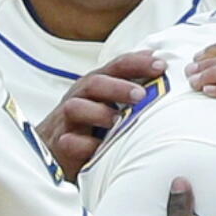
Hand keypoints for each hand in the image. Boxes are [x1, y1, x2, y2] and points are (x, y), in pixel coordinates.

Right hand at [36, 51, 165, 179]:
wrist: (53, 153)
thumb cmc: (88, 125)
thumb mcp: (108, 103)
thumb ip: (130, 89)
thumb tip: (162, 68)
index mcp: (94, 86)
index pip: (116, 66)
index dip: (137, 62)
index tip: (161, 65)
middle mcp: (79, 97)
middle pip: (94, 82)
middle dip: (118, 86)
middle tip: (141, 94)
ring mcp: (66, 120)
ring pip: (75, 107)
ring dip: (98, 112)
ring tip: (117, 120)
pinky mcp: (59, 144)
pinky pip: (69, 142)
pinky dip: (84, 144)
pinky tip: (98, 148)